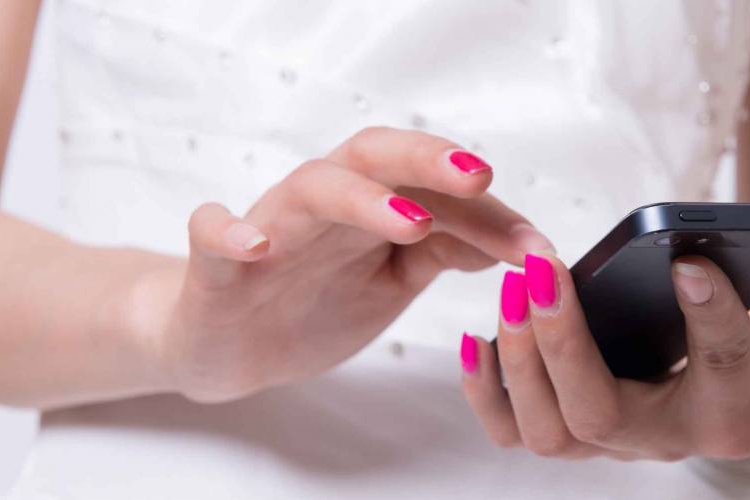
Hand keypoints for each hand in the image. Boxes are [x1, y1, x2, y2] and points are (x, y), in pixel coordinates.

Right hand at [133, 127, 551, 401]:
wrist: (230, 348)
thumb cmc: (315, 303)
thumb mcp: (395, 280)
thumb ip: (447, 250)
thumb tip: (519, 239)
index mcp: (370, 205)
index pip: (433, 187)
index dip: (487, 213)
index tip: (537, 246)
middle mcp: (324, 203)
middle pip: (374, 156)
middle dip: (428, 160)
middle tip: (479, 177)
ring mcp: (270, 230)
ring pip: (313, 187)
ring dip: (363, 199)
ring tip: (411, 223)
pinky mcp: (217, 268)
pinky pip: (212, 234)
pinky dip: (229, 232)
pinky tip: (256, 244)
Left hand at [461, 253, 749, 460]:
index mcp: (734, 413)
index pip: (719, 367)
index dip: (707, 315)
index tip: (688, 259)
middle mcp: (667, 440)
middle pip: (600, 413)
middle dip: (564, 343)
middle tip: (544, 270)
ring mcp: (616, 441)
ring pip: (550, 431)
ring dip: (522, 359)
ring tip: (516, 287)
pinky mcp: (580, 430)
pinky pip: (517, 431)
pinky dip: (489, 392)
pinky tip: (480, 337)